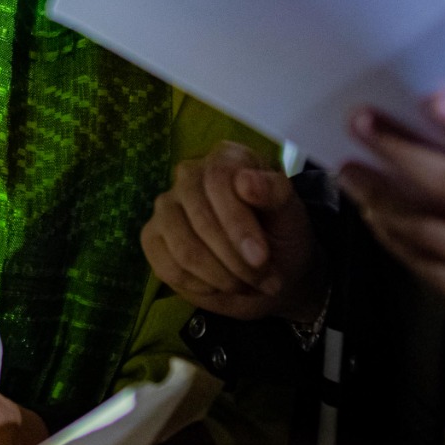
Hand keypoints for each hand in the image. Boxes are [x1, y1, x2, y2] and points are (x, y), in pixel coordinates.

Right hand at [141, 141, 325, 322]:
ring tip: (245, 285)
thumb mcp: (291, 215)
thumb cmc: (282, 236)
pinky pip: (167, 268)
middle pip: (199, 217)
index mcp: (225, 158)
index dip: (237, 223)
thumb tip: (245, 181)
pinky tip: (219, 285)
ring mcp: (166, 207)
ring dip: (220, 277)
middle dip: (234, 258)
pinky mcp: (152, 238)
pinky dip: (199, 286)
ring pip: (184, 248)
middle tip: (263, 280)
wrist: (270, 270)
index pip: (217, 180)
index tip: (261, 257)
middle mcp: (189, 175)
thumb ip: (275, 193)